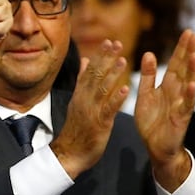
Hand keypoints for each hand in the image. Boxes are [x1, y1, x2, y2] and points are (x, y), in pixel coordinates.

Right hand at [49, 39, 129, 178]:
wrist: (68, 154)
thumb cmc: (76, 129)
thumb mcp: (77, 101)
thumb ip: (82, 81)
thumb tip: (85, 61)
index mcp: (80, 94)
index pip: (90, 71)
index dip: (100, 56)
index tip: (109, 41)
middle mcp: (84, 100)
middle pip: (95, 76)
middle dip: (106, 59)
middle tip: (117, 43)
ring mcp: (91, 111)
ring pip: (102, 90)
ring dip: (112, 75)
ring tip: (123, 60)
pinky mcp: (99, 124)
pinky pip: (109, 110)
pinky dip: (117, 99)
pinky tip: (126, 90)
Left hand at [134, 29, 194, 190]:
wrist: (155, 147)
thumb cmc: (152, 121)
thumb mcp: (145, 96)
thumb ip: (147, 77)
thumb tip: (149, 53)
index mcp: (167, 86)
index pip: (175, 63)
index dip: (180, 49)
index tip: (187, 32)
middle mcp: (177, 92)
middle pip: (184, 69)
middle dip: (189, 52)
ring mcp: (181, 104)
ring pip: (188, 84)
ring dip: (192, 70)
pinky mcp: (181, 117)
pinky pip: (186, 105)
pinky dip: (188, 95)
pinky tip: (191, 84)